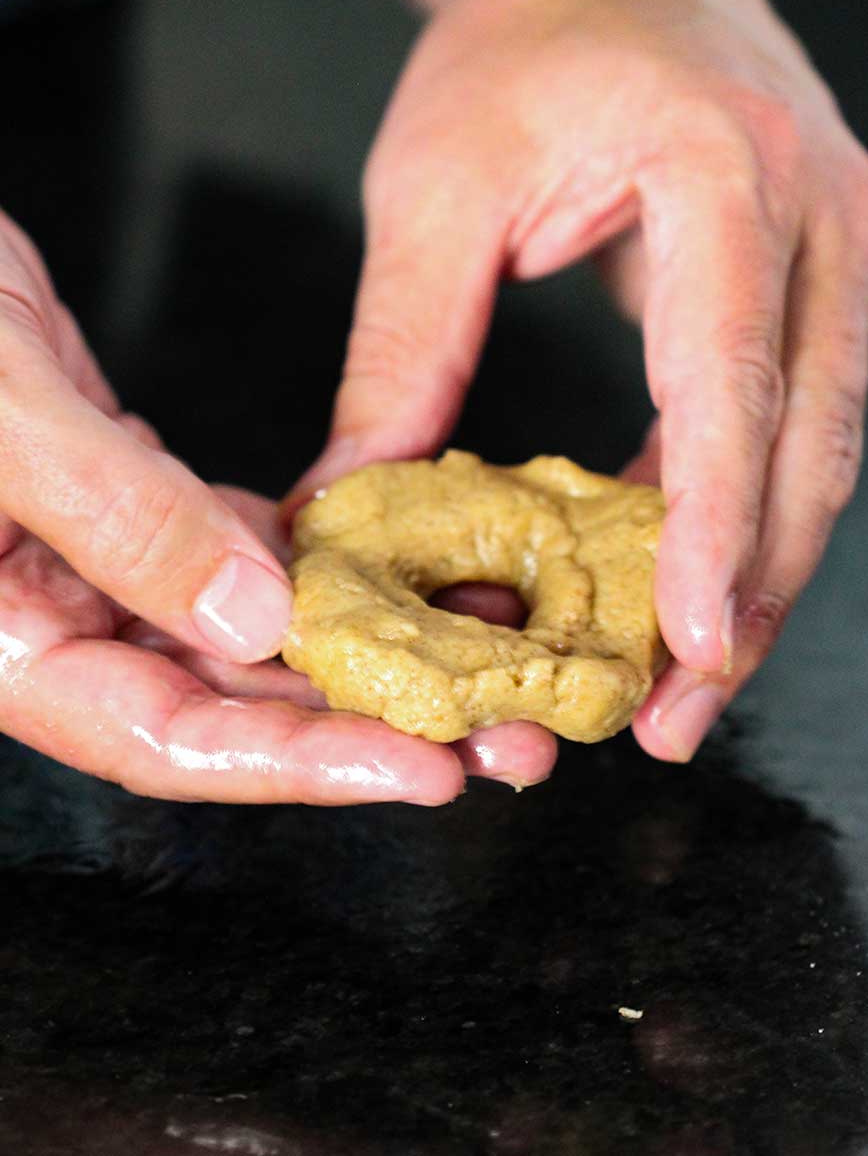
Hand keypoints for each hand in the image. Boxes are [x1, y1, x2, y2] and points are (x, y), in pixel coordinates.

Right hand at [0, 478, 555, 800]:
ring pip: (246, 631)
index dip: (295, 766)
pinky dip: (320, 560)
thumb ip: (120, 521)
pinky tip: (404, 565)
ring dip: (363, 645)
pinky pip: (238, 550)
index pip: (162, 737)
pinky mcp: (131, 498)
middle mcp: (55, 618)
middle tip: (501, 738)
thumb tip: (256, 624)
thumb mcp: (4, 412)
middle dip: (365, 723)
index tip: (421, 772)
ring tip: (485, 655)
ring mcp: (94, 561)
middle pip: (227, 702)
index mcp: (0, 640)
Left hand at [291, 0, 867, 760]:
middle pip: (810, 444)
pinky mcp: (823, 273)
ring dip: (759, 569)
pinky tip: (682, 577)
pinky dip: (742, 505)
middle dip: (750, 594)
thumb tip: (350, 503)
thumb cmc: (523, 41)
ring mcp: (840, 244)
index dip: (714, 527)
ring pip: (821, 448)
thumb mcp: (436, 184)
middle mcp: (820, 214)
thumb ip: (403, 347)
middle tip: (675, 715)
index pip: (734, 380)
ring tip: (684, 682)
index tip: (691, 645)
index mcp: (727, 171)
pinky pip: (796, 414)